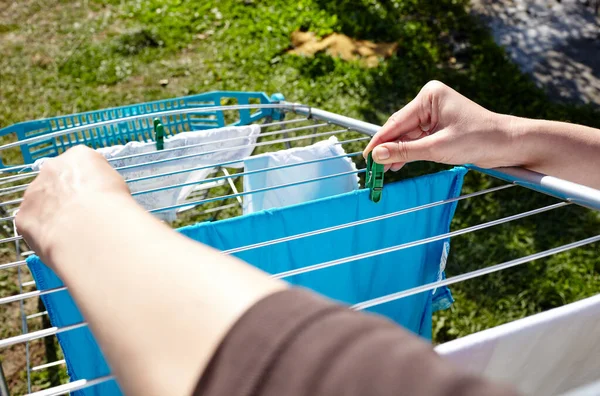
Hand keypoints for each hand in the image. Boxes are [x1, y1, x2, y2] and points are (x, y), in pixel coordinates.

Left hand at [16, 145, 130, 263]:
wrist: (92, 228)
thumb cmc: (112, 205)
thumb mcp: (118, 186)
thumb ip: (101, 185)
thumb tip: (99, 198)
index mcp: (79, 156)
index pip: (82, 165)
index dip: (91, 183)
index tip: (98, 197)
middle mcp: (52, 168)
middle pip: (57, 181)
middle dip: (67, 196)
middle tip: (83, 215)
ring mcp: (33, 192)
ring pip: (42, 203)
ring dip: (53, 214)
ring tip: (73, 233)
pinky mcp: (23, 216)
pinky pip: (32, 224)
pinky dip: (44, 233)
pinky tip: (60, 243)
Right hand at [363, 81, 515, 171]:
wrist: (509, 144)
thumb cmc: (479, 139)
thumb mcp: (438, 148)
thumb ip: (405, 152)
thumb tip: (377, 156)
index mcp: (429, 96)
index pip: (397, 121)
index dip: (379, 141)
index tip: (365, 157)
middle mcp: (429, 102)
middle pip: (400, 128)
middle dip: (387, 148)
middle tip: (372, 168)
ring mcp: (433, 114)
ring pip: (407, 136)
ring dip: (396, 153)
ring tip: (383, 171)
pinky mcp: (438, 127)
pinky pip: (417, 140)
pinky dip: (408, 153)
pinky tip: (397, 165)